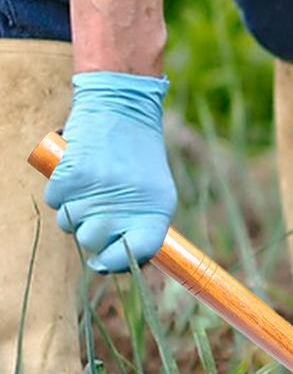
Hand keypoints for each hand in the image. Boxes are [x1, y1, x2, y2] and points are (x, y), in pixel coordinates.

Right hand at [45, 73, 176, 273]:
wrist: (123, 108)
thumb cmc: (138, 158)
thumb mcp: (156, 192)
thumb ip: (141, 229)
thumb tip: (112, 265)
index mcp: (157, 211)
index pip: (138, 254)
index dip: (116, 262)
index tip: (104, 260)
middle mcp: (129, 203)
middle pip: (93, 243)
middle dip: (89, 231)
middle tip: (97, 208)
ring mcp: (99, 190)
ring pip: (68, 224)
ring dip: (73, 210)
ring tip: (91, 185)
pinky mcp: (73, 174)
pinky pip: (54, 201)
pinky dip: (60, 191)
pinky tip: (77, 173)